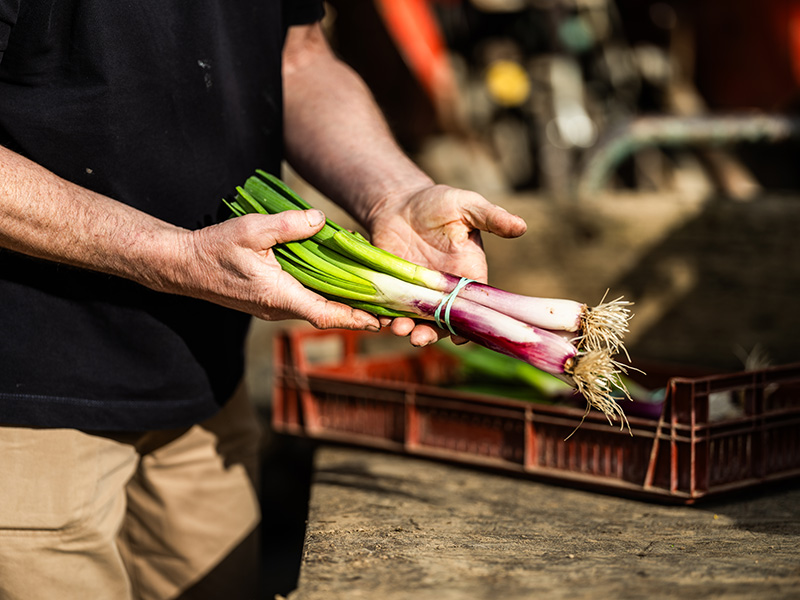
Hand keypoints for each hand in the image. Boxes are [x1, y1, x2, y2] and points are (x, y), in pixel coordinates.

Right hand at [183, 209, 379, 330]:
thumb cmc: (214, 249)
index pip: (325, 314)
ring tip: (374, 295)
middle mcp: (279, 307)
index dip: (355, 318)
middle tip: (390, 309)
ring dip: (343, 304)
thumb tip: (321, 220)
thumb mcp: (250, 230)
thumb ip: (287, 225)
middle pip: (328, 313)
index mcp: (278, 295)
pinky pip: (305, 300)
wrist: (184, 265)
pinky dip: (326, 296)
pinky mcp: (269, 300)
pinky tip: (339, 282)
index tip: (381, 321)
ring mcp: (274, 306)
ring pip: (317, 307)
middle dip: (358, 312)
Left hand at [366, 184, 526, 345]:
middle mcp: (445, 291)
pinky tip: (382, 321)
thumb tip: (521, 226)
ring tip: (399, 329)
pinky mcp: (395, 290)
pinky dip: (388, 319)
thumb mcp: (466, 206)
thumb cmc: (437, 203)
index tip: (460, 338)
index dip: (469, 325)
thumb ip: (492, 217)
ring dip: (410, 330)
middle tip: (420, 338)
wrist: (399, 203)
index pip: (473, 307)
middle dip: (433, 334)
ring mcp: (419, 293)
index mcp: (468, 275)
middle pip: (444, 322)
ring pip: (418, 321)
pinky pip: (393, 311)